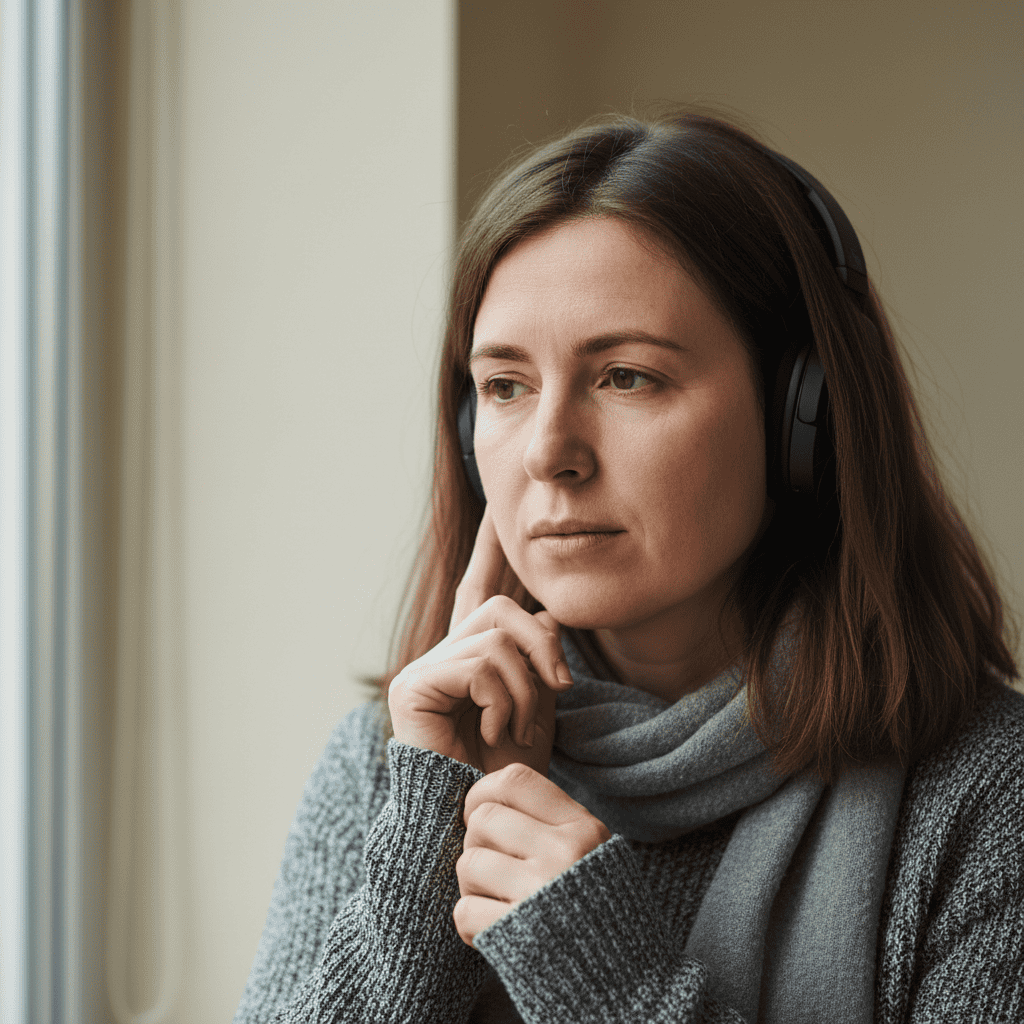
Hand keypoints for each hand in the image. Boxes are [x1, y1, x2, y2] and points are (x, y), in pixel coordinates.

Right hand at [388, 506, 574, 774]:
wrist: (477, 824)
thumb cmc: (508, 776)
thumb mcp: (537, 706)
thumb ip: (536, 658)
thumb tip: (543, 614)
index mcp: (469, 657)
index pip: (479, 590)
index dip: (487, 547)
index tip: (496, 509)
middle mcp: (442, 655)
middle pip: (501, 607)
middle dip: (543, 644)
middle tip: (559, 686)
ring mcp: (423, 668)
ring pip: (497, 636)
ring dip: (528, 688)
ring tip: (520, 728)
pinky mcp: (413, 685)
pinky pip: (481, 663)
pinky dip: (505, 699)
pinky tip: (497, 732)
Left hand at [453, 761, 612, 946]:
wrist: (629, 982)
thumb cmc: (599, 908)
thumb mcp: (592, 851)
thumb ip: (549, 822)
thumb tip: (483, 798)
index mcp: (582, 828)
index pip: (513, 780)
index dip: (483, 793)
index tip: (481, 814)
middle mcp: (564, 854)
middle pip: (482, 820)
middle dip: (477, 844)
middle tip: (496, 867)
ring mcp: (540, 894)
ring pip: (468, 864)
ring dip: (473, 885)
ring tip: (500, 899)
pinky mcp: (518, 935)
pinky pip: (465, 911)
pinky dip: (473, 925)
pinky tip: (499, 929)